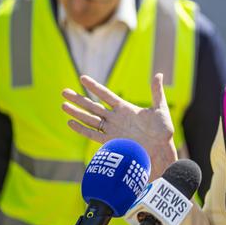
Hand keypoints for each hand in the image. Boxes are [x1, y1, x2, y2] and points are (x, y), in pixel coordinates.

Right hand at [62, 73, 176, 178]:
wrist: (161, 150)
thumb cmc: (162, 131)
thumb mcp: (160, 108)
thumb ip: (156, 92)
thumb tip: (158, 74)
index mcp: (125, 108)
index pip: (106, 95)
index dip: (94, 87)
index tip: (82, 78)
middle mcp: (116, 118)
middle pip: (93, 106)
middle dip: (78, 99)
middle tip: (63, 92)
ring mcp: (112, 130)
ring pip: (90, 119)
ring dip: (76, 112)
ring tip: (63, 105)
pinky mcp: (111, 142)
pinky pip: (93, 134)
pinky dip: (82, 129)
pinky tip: (70, 123)